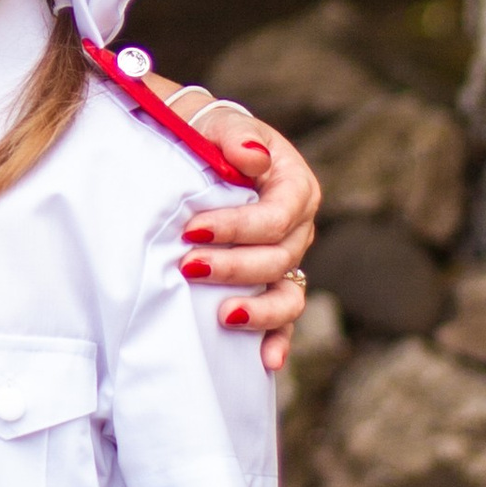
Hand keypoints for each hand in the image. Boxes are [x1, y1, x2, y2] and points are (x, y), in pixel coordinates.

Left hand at [143, 94, 318, 373]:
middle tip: (187, 265)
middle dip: (234, 266)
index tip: (192, 230)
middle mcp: (298, 226)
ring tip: (222, 315)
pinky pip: (283, 319)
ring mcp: (287, 260)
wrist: (191, 150)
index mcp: (294, 185)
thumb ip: (234, 136)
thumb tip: (251, 157)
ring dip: (257, 310)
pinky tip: (266, 362)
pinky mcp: (270, 286)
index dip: (238, 228)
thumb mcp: (216, 124)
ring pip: (289, 295)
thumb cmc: (204, 134)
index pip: (277, 216)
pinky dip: (277, 341)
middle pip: (279, 257)